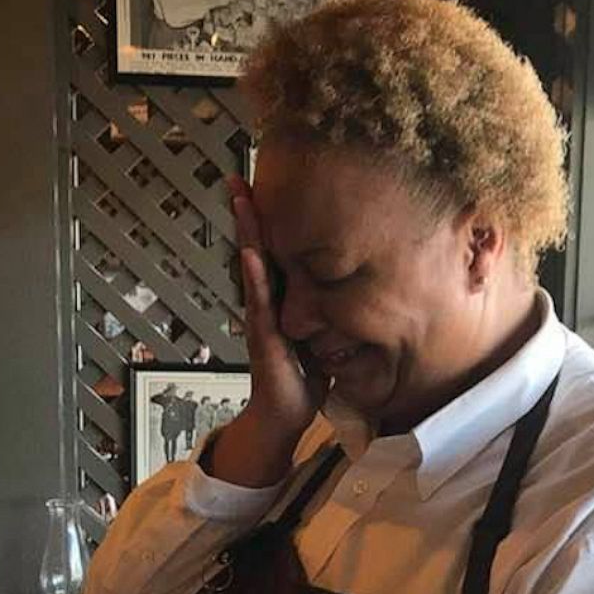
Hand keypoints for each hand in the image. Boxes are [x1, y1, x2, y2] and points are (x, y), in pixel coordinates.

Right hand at [228, 175, 327, 438]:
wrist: (286, 414)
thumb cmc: (303, 376)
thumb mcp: (321, 335)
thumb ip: (328, 312)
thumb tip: (354, 291)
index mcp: (281, 300)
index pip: (273, 252)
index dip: (268, 222)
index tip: (264, 189)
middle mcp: (266, 303)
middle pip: (255, 249)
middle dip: (248, 214)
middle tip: (238, 178)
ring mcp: (261, 316)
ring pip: (252, 266)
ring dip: (246, 233)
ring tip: (241, 200)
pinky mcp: (264, 335)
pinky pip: (259, 301)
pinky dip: (254, 276)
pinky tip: (251, 253)